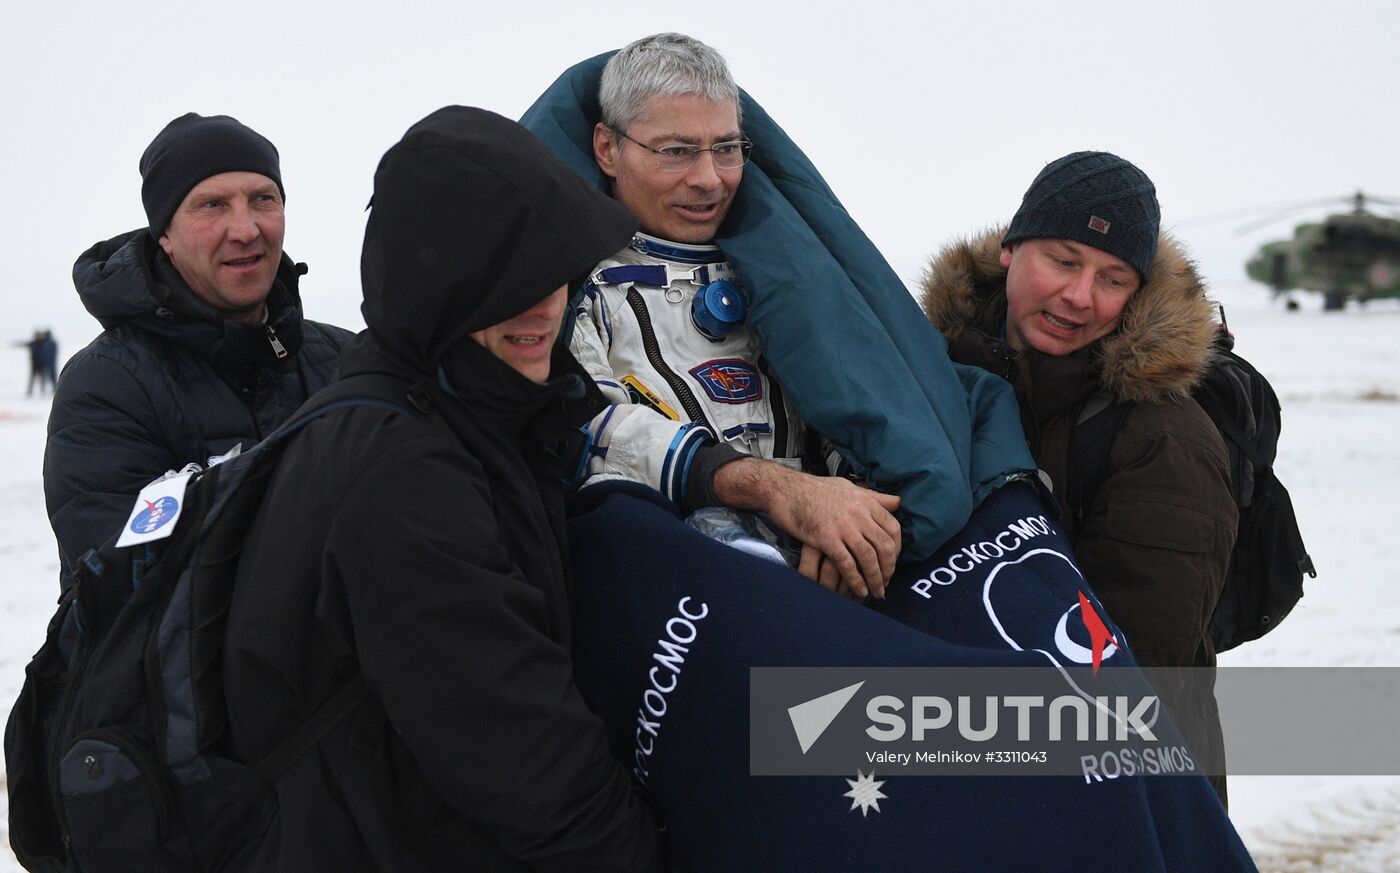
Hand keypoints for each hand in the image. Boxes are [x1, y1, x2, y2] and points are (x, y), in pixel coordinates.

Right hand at [712, 458, 900, 598]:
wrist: (785, 489)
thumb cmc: (815, 489)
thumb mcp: (849, 487)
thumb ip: (874, 496)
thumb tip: (897, 502)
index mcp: (866, 501)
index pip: (893, 528)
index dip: (898, 549)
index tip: (893, 562)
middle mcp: (858, 513)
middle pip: (884, 546)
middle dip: (889, 568)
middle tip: (886, 582)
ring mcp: (842, 526)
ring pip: (868, 557)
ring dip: (875, 578)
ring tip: (876, 592)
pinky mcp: (825, 538)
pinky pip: (847, 564)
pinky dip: (855, 580)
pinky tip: (858, 590)